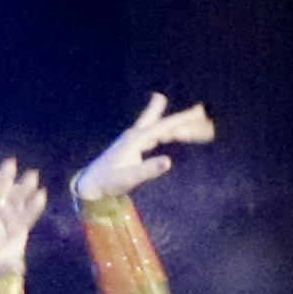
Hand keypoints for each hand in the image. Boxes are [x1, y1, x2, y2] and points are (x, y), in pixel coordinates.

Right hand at [0, 155, 39, 289]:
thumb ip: (4, 267)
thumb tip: (21, 266)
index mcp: (5, 236)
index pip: (23, 219)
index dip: (32, 207)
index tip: (41, 194)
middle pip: (11, 202)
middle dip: (22, 189)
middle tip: (32, 175)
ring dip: (2, 178)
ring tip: (10, 164)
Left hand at [70, 94, 212, 205]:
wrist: (90, 183)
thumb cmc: (108, 182)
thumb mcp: (129, 178)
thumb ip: (148, 169)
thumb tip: (169, 161)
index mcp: (136, 140)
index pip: (163, 127)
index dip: (182, 122)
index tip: (199, 117)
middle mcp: (136, 135)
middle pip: (163, 123)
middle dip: (183, 118)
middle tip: (202, 110)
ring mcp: (134, 139)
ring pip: (159, 126)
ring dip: (177, 123)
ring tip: (196, 115)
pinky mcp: (134, 145)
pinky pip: (155, 133)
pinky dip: (167, 129)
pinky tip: (170, 126)